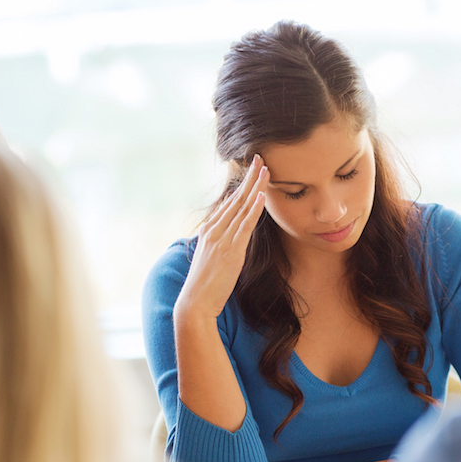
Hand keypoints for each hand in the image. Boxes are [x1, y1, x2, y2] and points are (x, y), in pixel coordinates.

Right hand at [175, 155, 267, 320]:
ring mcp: (222, 240)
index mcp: (209, 231)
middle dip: (249, 178)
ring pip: (241, 208)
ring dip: (255, 188)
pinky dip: (253, 210)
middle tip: (260, 159)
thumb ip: (220, 246)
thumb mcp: (211, 260)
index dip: (241, 186)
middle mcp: (214, 231)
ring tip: (265, 170)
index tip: (252, 171)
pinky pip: (244, 226)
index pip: (229, 203)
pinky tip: (261, 196)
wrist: (195, 302)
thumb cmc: (204, 286)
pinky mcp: (231, 251)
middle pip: (235, 199)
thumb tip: (230, 242)